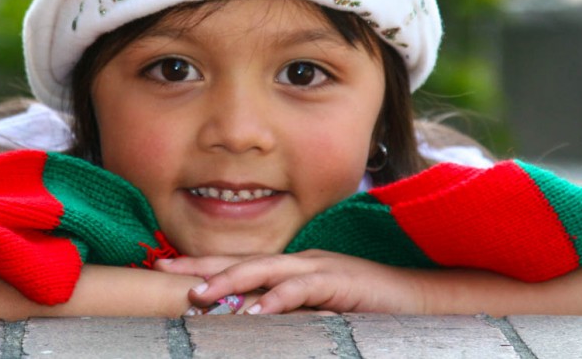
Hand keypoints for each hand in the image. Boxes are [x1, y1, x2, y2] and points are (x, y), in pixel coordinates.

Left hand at [157, 250, 426, 314]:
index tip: (164, 268)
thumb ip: (286, 312)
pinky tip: (256, 311)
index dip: (202, 265)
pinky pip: (302, 290)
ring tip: (201, 296)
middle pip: (242, 260)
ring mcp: (319, 268)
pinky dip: (277, 300)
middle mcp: (299, 262)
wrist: (417, 299)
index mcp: (291, 268)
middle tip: (165, 272)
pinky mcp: (339, 281)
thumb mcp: (317, 310)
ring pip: (266, 271)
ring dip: (232, 282)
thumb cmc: (365, 308)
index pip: (239, 264)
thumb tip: (248, 322)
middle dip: (202, 266)